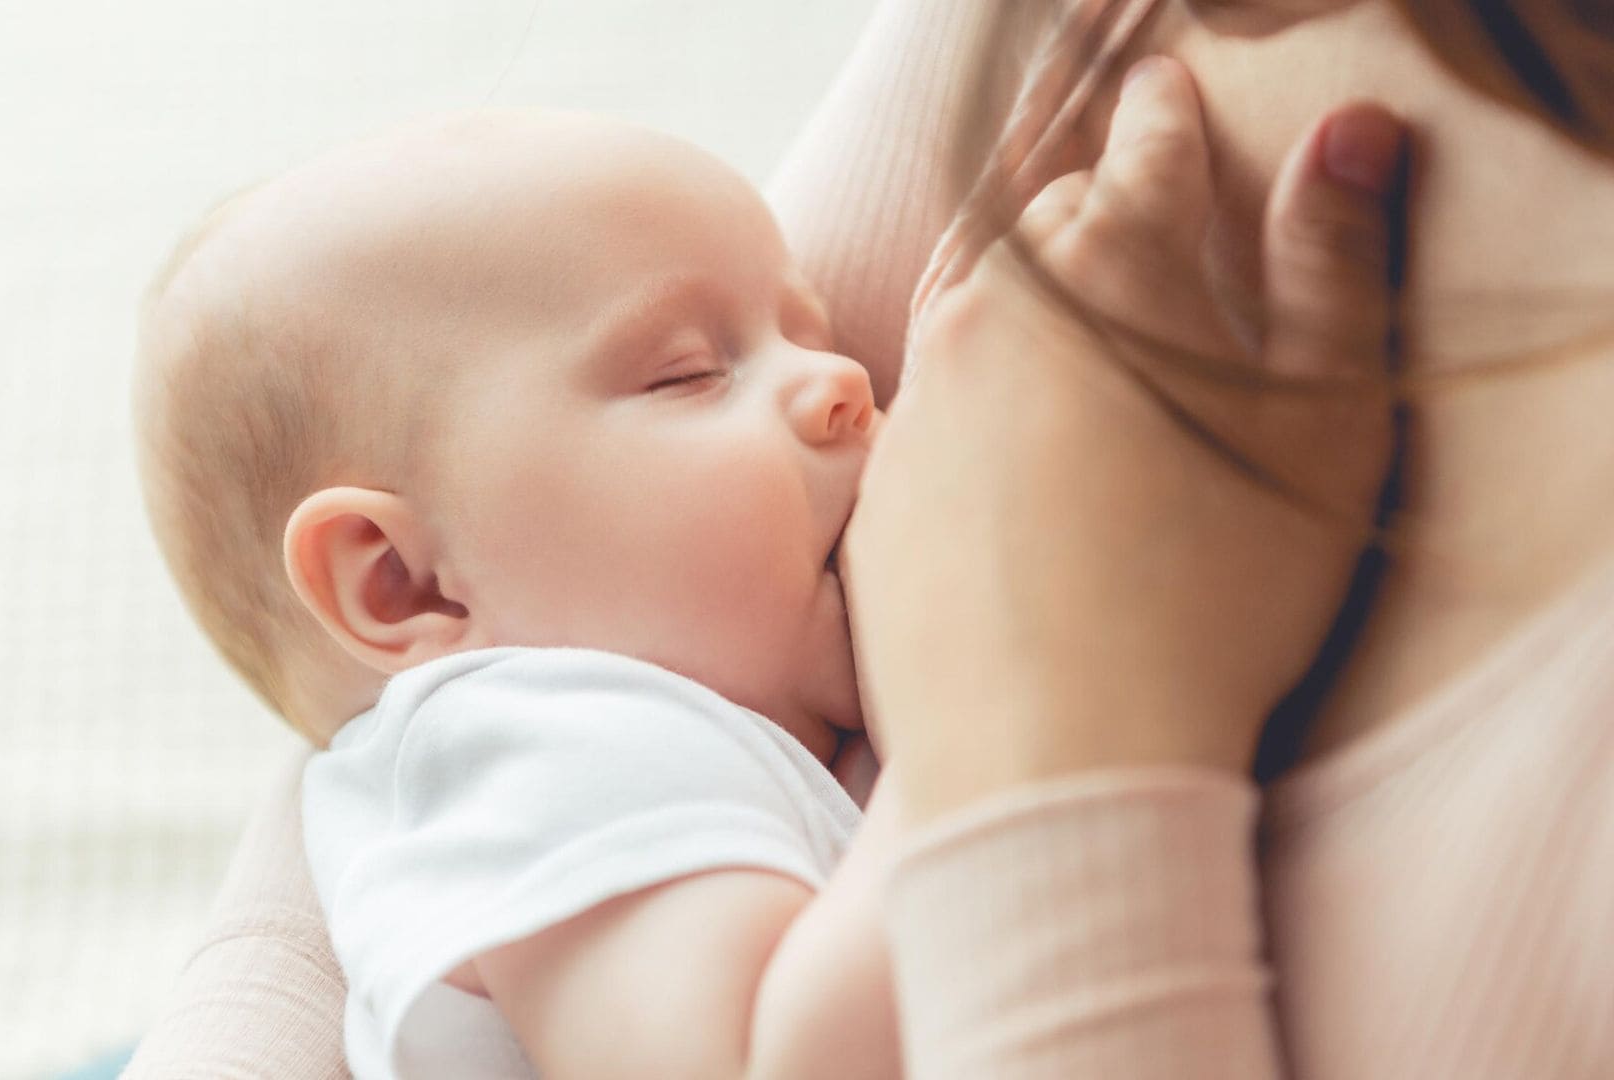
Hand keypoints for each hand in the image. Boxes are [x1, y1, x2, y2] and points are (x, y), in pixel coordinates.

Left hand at [842, 57, 1407, 820]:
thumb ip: (1335, 268)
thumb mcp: (1328, 430)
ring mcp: (921, 396)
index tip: (1170, 104)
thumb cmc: (1218, 600)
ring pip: (976, 302)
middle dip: (1100, 212)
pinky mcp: (880, 481)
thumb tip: (1347, 136)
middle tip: (1139, 227)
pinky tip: (1015, 448)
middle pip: (1051, 221)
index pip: (1149, 148)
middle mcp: (993, 309)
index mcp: (1114, 270)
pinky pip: (930, 403)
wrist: (1053, 755)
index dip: (1171, 120)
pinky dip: (975, 397)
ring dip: (1026, 295)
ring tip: (1070, 322)